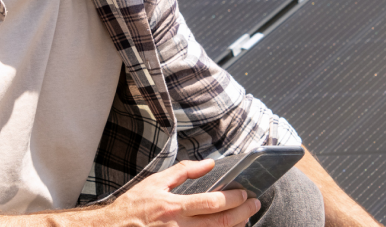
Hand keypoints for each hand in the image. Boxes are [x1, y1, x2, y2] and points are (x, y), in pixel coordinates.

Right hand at [0, 159, 259, 226]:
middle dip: (242, 214)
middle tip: (255, 204)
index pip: (212, 203)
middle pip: (219, 223)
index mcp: (173, 208)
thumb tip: (209, 163)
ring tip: (246, 218)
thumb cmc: (130, 207)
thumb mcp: (154, 182)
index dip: (234, 199)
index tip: (248, 192)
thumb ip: (183, 172)